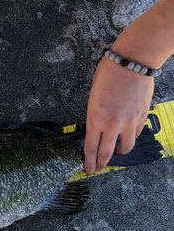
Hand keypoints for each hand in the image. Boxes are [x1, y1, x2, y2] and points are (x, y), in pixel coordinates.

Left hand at [85, 56, 153, 174]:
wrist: (132, 61)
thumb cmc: (109, 74)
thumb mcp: (93, 98)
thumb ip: (94, 117)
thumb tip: (96, 130)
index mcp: (95, 119)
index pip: (90, 148)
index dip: (89, 162)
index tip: (89, 169)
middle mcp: (112, 124)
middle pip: (106, 153)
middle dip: (101, 164)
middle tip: (99, 168)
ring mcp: (128, 122)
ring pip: (125, 147)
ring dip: (119, 152)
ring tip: (116, 151)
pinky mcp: (141, 117)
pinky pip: (135, 134)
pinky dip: (130, 137)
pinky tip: (126, 135)